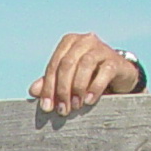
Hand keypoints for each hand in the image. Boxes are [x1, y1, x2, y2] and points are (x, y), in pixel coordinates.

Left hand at [27, 33, 142, 116]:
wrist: (118, 75)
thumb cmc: (89, 76)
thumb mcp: (67, 79)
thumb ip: (50, 82)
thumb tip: (32, 90)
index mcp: (69, 42)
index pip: (54, 64)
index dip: (48, 87)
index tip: (46, 107)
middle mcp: (85, 41)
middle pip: (67, 64)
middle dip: (62, 89)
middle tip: (63, 110)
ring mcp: (101, 48)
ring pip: (85, 65)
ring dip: (77, 88)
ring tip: (76, 106)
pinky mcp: (115, 60)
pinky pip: (104, 72)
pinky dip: (94, 87)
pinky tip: (89, 101)